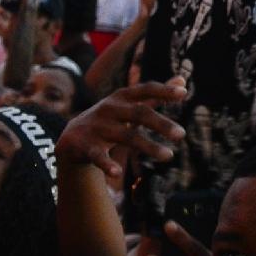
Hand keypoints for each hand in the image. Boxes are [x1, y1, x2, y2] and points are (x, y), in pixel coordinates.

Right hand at [54, 79, 187, 177]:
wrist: (72, 136)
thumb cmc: (110, 118)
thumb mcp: (129, 104)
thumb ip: (155, 95)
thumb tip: (183, 81)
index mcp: (122, 97)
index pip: (145, 90)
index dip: (163, 90)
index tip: (184, 94)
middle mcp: (110, 109)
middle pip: (139, 113)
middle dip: (161, 123)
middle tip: (182, 134)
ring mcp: (97, 127)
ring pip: (125, 136)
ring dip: (148, 146)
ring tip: (169, 156)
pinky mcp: (86, 146)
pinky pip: (98, 156)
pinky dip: (107, 164)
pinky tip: (117, 174)